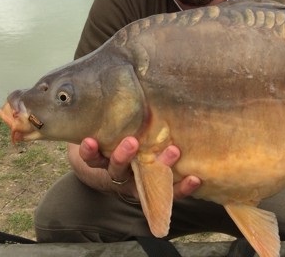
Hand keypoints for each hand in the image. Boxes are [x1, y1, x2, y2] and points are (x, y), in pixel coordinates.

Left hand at [78, 137, 200, 199]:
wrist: (98, 145)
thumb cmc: (135, 138)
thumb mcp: (150, 140)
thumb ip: (164, 131)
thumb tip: (193, 98)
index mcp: (149, 176)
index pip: (170, 187)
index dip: (183, 187)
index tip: (196, 178)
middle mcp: (133, 176)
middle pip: (145, 177)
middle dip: (161, 165)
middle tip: (173, 150)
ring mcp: (114, 170)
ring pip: (118, 169)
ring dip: (124, 157)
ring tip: (131, 141)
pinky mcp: (95, 161)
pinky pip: (92, 160)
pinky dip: (90, 151)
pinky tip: (88, 140)